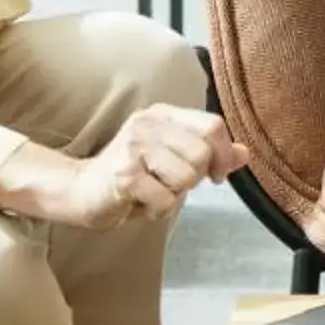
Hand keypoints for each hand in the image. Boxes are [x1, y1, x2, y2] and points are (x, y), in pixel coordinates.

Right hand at [58, 105, 251, 229]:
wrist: (80, 191)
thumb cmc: (131, 177)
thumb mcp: (172, 161)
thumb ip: (209, 155)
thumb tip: (245, 153)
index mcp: (163, 115)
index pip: (212, 125)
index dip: (223, 154)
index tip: (215, 176)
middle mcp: (149, 123)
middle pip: (202, 153)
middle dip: (194, 179)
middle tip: (172, 185)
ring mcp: (134, 146)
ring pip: (186, 177)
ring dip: (174, 196)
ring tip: (153, 193)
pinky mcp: (124, 173)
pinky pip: (164, 199)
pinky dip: (158, 210)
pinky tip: (140, 203)